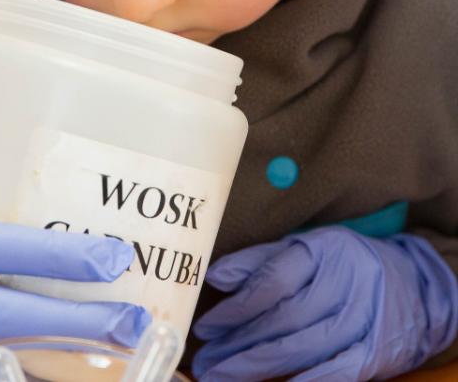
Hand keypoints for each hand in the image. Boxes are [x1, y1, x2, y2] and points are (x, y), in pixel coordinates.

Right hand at [0, 167, 148, 377]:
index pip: (17, 250)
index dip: (72, 255)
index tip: (116, 256)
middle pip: (29, 316)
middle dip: (89, 322)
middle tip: (136, 321)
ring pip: (9, 364)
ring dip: (60, 366)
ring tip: (111, 364)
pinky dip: (7, 379)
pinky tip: (40, 376)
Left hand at [193, 226, 457, 380]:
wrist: (410, 285)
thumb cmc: (343, 263)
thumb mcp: (306, 248)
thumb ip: (260, 260)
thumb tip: (215, 276)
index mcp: (323, 251)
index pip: (273, 282)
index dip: (236, 307)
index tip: (205, 327)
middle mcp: (343, 285)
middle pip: (284, 319)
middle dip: (239, 344)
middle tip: (205, 361)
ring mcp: (361, 320)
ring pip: (302, 349)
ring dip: (257, 367)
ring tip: (222, 375)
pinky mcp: (374, 353)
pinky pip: (334, 372)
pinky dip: (303, 381)